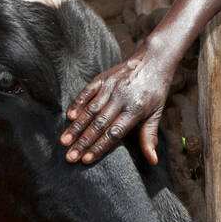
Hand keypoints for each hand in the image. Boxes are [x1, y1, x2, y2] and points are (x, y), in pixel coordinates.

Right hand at [60, 44, 174, 164]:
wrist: (154, 59)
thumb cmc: (156, 90)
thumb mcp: (157, 113)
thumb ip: (149, 136)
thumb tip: (152, 162)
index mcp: (135, 110)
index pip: (114, 133)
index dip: (99, 147)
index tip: (86, 160)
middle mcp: (121, 99)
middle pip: (99, 124)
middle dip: (83, 142)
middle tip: (69, 157)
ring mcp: (110, 87)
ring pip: (90, 110)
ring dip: (76, 127)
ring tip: (64, 141)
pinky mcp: (103, 78)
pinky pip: (87, 92)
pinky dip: (77, 104)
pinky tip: (68, 117)